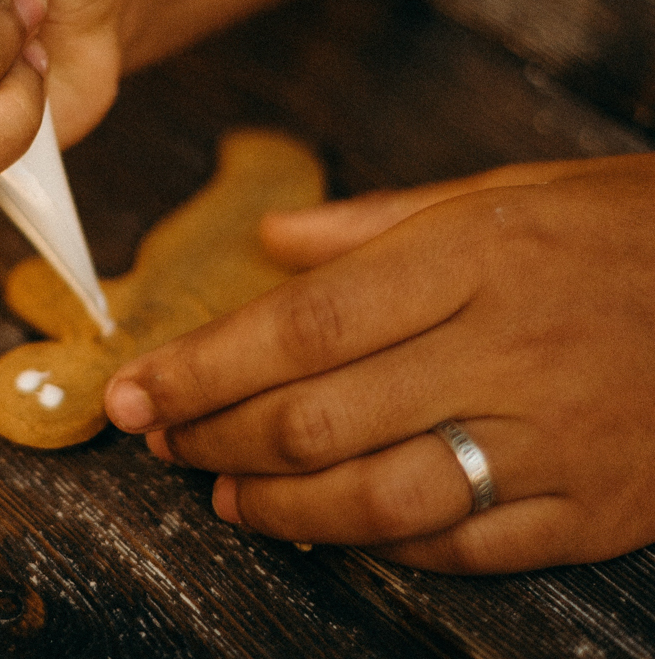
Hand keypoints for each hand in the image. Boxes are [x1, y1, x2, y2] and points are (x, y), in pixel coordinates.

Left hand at [104, 153, 654, 572]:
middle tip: (161, 440)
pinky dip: (380, 544)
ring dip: (279, 508)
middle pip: (318, 417)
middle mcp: (505, 351)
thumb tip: (270, 241)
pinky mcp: (594, 508)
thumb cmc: (626, 229)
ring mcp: (553, 440)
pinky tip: (330, 526)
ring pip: (379, 498)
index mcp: (473, 260)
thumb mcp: (508, 191)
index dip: (200, 368)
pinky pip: (463, 547)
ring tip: (225, 496)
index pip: (300, 326)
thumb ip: (378, 221)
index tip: (133, 391)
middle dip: (214, 438)